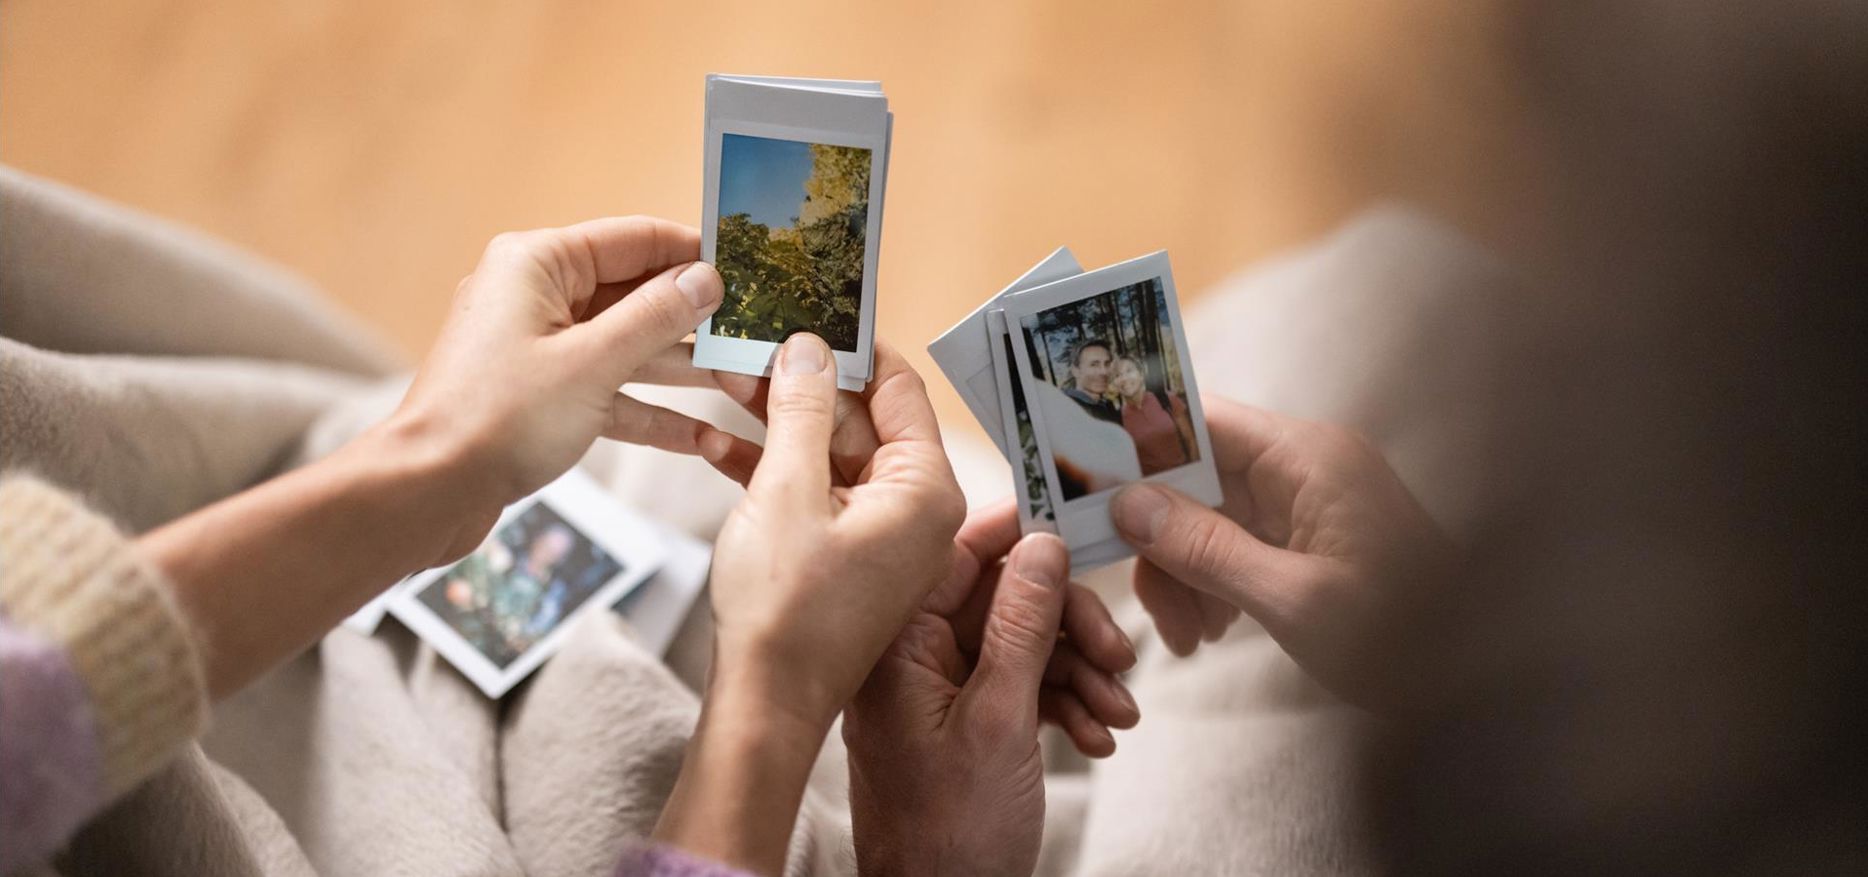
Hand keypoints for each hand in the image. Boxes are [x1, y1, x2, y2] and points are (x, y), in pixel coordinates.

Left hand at [390, 216, 757, 561]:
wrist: (428, 492)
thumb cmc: (496, 419)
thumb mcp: (593, 363)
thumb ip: (656, 317)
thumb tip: (706, 279)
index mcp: (538, 263)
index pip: (636, 239)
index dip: (695, 254)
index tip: (750, 270)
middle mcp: (536, 295)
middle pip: (637, 295)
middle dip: (698, 321)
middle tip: (757, 337)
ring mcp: (538, 346)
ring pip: (628, 347)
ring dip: (683, 370)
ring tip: (744, 385)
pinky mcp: (541, 394)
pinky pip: (609, 391)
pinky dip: (650, 412)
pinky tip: (703, 437)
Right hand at [654, 334, 966, 873]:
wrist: (765, 705)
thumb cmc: (785, 610)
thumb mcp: (787, 489)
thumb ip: (802, 410)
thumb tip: (810, 347)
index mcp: (926, 490)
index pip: (899, 388)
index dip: (851, 345)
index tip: (809, 309)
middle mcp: (918, 511)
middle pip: (863, 419)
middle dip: (803, 382)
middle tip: (750, 341)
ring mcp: (883, 538)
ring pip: (832, 455)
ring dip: (778, 421)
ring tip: (722, 378)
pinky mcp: (848, 559)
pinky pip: (817, 495)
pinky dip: (774, 469)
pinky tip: (715, 442)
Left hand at [844, 512, 1137, 876]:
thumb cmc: (950, 835)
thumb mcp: (1000, 718)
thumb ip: (1022, 625)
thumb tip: (1041, 544)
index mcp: (898, 647)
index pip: (957, 557)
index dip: (1020, 539)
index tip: (1076, 527)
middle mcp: (912, 662)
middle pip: (1003, 601)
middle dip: (1069, 626)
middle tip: (1117, 654)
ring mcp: (939, 696)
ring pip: (1023, 646)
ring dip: (1079, 672)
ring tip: (1117, 712)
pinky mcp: (966, 727)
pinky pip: (1023, 689)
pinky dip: (1066, 705)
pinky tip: (1098, 736)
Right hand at [1109, 397, 1453, 709]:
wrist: (1476, 678)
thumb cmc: (1403, 635)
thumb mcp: (1291, 599)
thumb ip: (1206, 549)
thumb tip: (1129, 505)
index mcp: (1307, 458)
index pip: (1200, 421)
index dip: (1138, 446)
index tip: (1086, 480)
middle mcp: (1304, 467)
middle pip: (1195, 478)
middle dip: (1161, 538)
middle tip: (1151, 605)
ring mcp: (1307, 504)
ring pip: (1208, 518)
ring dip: (1184, 572)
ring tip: (1191, 639)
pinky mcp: (1308, 541)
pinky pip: (1236, 546)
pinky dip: (1213, 585)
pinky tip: (1213, 632)